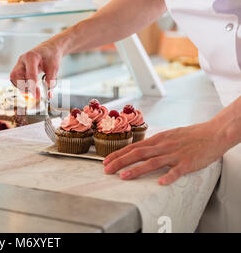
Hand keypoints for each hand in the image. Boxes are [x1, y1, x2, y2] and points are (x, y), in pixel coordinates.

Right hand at [10, 41, 61, 98]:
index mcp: (32, 57)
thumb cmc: (51, 55)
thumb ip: (51, 78)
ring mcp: (20, 64)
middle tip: (33, 93)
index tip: (36, 95)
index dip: (32, 86)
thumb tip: (47, 88)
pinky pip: (16, 79)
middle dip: (22, 86)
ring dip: (21, 86)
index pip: (30, 74)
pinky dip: (22, 85)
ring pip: (14, 78)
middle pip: (15, 75)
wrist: (49, 49)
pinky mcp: (19, 69)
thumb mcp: (55, 66)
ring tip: (32, 89)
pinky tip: (30, 87)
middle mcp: (23, 60)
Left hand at [103, 122, 224, 184]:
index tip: (105, 161)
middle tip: (106, 170)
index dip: (118, 154)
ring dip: (137, 169)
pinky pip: (177, 170)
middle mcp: (162, 146)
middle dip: (120, 162)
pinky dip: (168, 176)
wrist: (212, 133)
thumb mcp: (167, 136)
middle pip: (137, 153)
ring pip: (152, 162)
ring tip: (123, 176)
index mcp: (157, 140)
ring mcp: (174, 154)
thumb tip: (138, 149)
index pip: (133, 147)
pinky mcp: (187, 162)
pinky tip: (160, 183)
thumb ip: (153, 144)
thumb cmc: (189, 136)